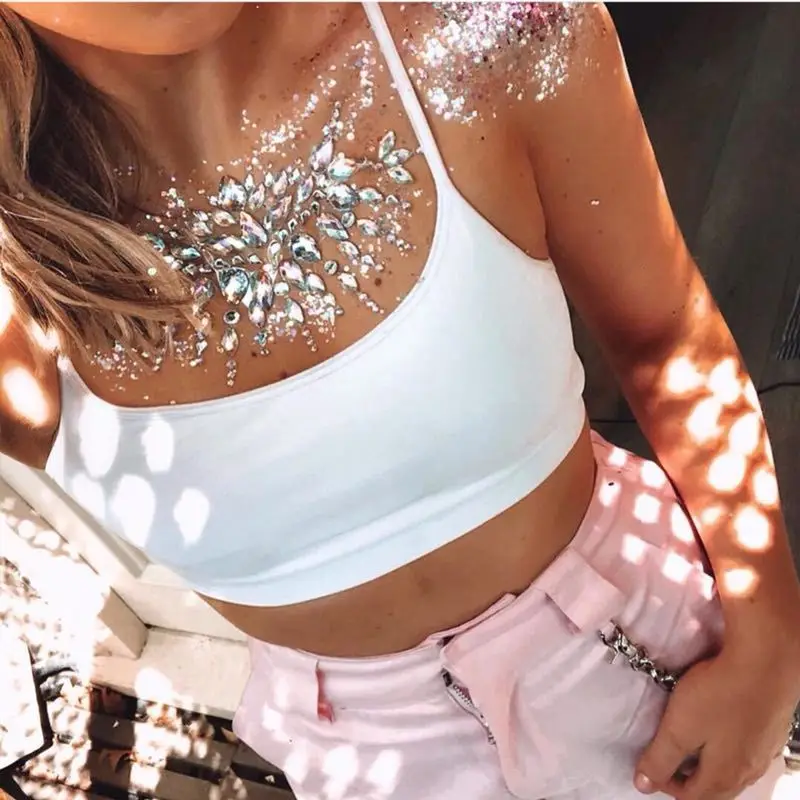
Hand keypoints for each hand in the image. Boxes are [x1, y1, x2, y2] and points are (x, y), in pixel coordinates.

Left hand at [633, 639, 799, 798]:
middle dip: (688, 779)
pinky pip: (745, 750)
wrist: (766, 663)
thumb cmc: (721, 693)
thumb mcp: (679, 727)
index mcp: (723, 776)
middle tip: (667, 757)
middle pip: (714, 789)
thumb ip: (660, 757)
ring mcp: (763, 751)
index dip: (666, 784)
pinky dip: (726, 747)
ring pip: (732, 771)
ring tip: (689, 742)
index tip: (650, 765)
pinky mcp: (770, 730)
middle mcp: (747, 770)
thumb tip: (644, 784)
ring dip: (707, 764)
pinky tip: (718, 725)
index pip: (691, 797)